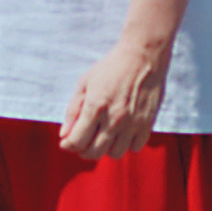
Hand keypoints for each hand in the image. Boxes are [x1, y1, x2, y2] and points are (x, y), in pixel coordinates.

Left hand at [57, 34, 169, 161]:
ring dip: (106, 149)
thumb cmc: (111, 68)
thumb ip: (73, 110)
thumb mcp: (85, 83)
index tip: (66, 142)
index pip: (77, 141)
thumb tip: (64, 135)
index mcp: (96, 106)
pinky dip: (126, 144)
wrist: (143, 56)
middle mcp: (114, 118)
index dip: (68, 145)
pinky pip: (135, 147)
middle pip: (94, 153)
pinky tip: (122, 132)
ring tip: (103, 136)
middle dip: (83, 151)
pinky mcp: (148, 123)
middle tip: (83, 141)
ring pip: (115, 154)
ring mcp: (133, 123)